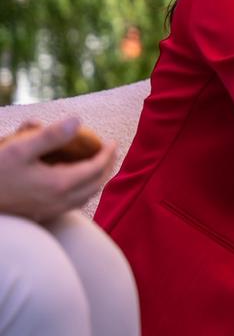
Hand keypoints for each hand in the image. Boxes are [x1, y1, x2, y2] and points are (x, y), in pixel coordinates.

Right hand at [0, 118, 117, 222]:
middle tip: (109, 152)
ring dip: (95, 180)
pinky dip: (81, 191)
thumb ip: (50, 135)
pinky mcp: (40, 215)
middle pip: (95, 184)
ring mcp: (50, 210)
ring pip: (85, 197)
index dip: (107, 154)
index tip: (113, 142)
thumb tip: (77, 120)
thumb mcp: (19, 148)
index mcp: (59, 184)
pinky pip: (72, 204)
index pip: (95, 168)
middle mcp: (60, 201)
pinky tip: (73, 183)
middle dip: (106, 167)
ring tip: (96, 165)